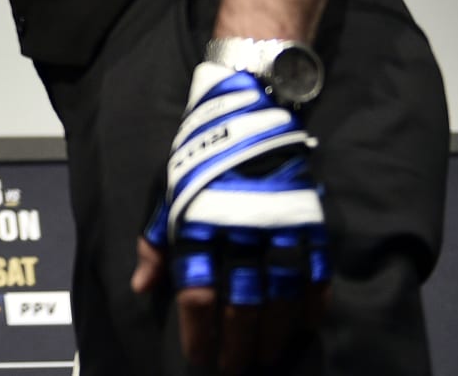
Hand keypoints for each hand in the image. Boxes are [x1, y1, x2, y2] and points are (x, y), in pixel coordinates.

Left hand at [133, 63, 328, 372]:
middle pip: (240, 302)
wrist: (250, 107)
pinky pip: (316, 272)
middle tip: (234, 369)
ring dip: (273, 334)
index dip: (198, 331)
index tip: (199, 358)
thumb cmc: (202, 154)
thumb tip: (141, 286)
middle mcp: (238, 226)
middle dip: (236, 343)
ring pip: (280, 295)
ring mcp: (279, 224)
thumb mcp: (169, 190)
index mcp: (198, 221)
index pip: (196, 291)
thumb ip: (156, 240)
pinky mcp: (311, 219)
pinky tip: (305, 326)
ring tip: (265, 357)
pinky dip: (312, 303)